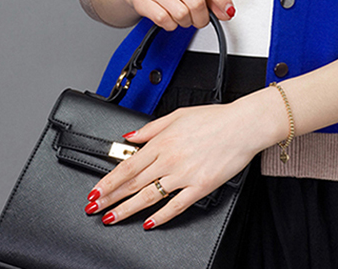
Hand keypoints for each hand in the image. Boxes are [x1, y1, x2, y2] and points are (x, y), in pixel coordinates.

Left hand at [84, 95, 278, 229]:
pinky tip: (149, 222)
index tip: (95, 190)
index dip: (109, 180)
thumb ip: (151, 128)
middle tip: (94, 207)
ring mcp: (184, 175)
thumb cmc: (214, 118)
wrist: (243, 125)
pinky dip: (161, 216)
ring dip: (127, 209)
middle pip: (133, 182)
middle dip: (110, 197)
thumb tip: (131, 136)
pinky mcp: (200, 187)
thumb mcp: (178, 115)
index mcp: (163, 141)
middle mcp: (170, 159)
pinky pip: (176, 206)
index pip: (128, 164)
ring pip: (149, 196)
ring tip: (112, 218)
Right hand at [121, 0, 234, 29]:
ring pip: (181, 14)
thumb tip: (225, 11)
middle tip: (201, 17)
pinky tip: (170, 15)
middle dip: (202, 17)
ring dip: (186, 21)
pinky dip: (171, 24)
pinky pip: (165, 21)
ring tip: (183, 14)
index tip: (228, 11)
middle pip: (196, 2)